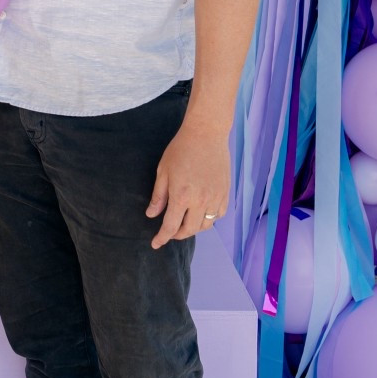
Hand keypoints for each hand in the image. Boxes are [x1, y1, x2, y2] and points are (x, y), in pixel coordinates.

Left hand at [147, 121, 229, 248]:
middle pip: (189, 230)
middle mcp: (200, 201)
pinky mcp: (225, 193)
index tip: (155, 244)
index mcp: (181, 196)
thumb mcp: (163, 171)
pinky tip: (201, 213)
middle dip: (177, 234)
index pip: (170, 226)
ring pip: (205, 225)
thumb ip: (158, 196)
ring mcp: (215, 198)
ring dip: (194, 228)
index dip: (162, 238)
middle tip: (170, 232)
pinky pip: (218, 215)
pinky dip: (209, 219)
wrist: (206, 134)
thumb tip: (151, 214)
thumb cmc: (181, 149)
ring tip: (185, 222)